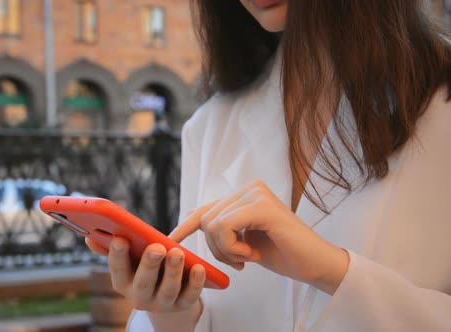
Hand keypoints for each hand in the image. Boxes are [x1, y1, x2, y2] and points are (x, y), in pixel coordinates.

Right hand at [85, 237, 204, 330]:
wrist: (166, 296)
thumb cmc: (144, 268)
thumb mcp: (129, 259)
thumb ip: (111, 248)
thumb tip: (88, 239)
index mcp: (123, 283)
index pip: (117, 271)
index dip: (117, 256)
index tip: (121, 239)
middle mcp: (140, 297)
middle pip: (143, 283)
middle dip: (149, 264)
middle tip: (157, 247)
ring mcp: (162, 304)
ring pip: (167, 290)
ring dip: (172, 271)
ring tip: (177, 252)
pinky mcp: (182, 305)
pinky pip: (190, 296)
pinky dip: (195, 283)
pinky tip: (199, 267)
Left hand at [170, 180, 349, 294]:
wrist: (315, 265)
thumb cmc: (282, 254)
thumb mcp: (243, 241)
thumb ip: (221, 227)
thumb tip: (191, 217)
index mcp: (244, 194)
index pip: (205, 208)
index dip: (185, 225)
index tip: (171, 240)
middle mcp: (249, 188)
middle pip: (206, 219)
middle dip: (216, 248)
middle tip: (239, 261)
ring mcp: (256, 194)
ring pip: (213, 224)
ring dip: (226, 250)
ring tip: (249, 256)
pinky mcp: (262, 206)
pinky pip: (225, 227)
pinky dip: (232, 247)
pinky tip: (251, 254)